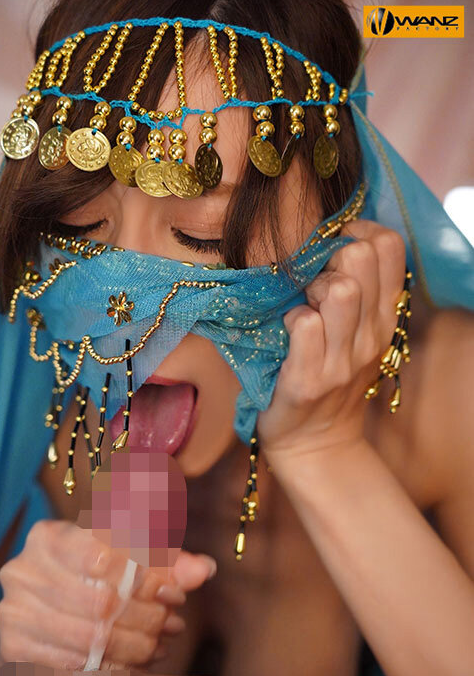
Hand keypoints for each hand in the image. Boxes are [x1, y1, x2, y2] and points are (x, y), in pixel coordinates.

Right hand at [0, 519, 215, 669]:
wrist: (52, 599)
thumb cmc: (100, 571)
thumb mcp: (134, 555)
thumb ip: (170, 560)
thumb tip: (205, 569)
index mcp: (50, 536)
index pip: (105, 558)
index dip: (147, 579)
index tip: (174, 594)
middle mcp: (23, 569)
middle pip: (100, 602)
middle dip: (147, 617)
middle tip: (174, 624)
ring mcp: (14, 610)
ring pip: (91, 637)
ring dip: (136, 645)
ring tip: (161, 644)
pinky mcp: (13, 646)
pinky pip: (75, 663)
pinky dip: (113, 666)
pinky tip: (136, 662)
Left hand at [257, 220, 405, 463]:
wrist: (314, 444)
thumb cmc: (327, 378)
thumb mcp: (355, 336)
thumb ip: (354, 293)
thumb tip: (329, 242)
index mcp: (384, 318)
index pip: (389, 245)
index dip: (357, 231)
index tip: (332, 246)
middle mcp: (372, 335)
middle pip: (361, 258)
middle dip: (329, 259)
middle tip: (312, 284)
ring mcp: (344, 359)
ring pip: (340, 290)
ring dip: (311, 289)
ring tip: (301, 308)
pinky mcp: (311, 379)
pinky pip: (305, 324)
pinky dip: (289, 321)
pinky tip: (285, 334)